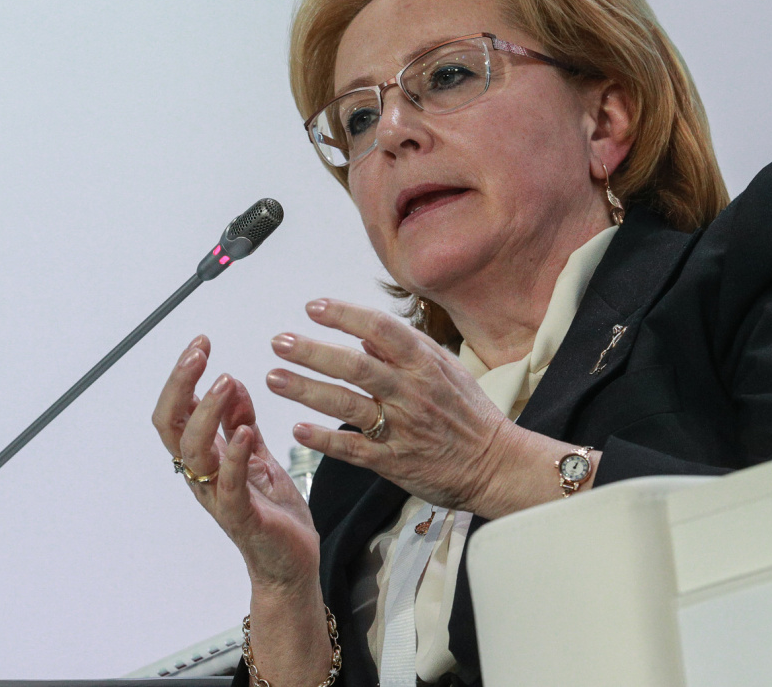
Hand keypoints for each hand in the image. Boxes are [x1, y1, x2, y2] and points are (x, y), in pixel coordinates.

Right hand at [152, 336, 320, 589]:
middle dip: (180, 385)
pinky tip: (244, 431)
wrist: (291, 564)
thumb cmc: (271, 511)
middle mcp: (202, 474)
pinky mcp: (242, 516)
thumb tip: (230, 381)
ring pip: (194, 450)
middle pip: (171, 425)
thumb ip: (241, 421)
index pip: (177, 410)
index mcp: (204, 457)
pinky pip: (228, 485)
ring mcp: (218, 496)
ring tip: (224, 381)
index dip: (182, 376)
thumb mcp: (257, 454)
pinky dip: (233, 455)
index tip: (200, 343)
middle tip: (199, 354)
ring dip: (207, 412)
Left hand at [265, 298, 544, 516]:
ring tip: (274, 378)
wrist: (497, 464)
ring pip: (347, 404)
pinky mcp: (394, 462)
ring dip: (307, 390)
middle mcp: (410, 392)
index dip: (345, 315)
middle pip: (355, 366)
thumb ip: (408, 350)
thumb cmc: (469, 413)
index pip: (380, 330)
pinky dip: (325, 439)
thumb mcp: (447, 370)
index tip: (313, 307)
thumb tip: (367, 336)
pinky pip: (354, 449)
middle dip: (313, 352)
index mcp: (424, 364)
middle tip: (279, 341)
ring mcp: (401, 427)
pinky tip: (298, 430)